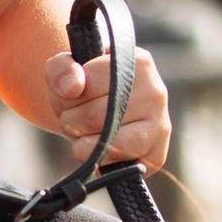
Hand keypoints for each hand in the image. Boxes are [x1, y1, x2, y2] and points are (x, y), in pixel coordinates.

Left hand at [43, 42, 170, 172]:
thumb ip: (60, 68)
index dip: (68, 94)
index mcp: (139, 63)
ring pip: (104, 140)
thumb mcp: (65, 70)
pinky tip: (99, 148)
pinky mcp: (156, 154)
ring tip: (87, 131)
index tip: (75, 92)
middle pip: (93, 116)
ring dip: (81, 141)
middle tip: (78, 116)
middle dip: (72, 121)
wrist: (102, 119)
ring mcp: (160, 125)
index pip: (89, 82)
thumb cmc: (84, 90)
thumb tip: (73, 88)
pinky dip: (95, 158)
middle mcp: (155, 91)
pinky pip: (115, 159)